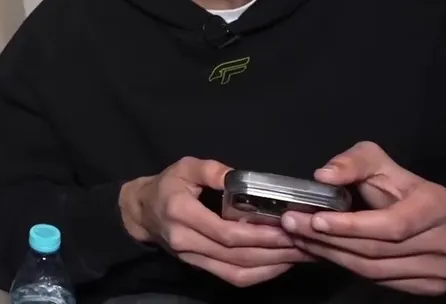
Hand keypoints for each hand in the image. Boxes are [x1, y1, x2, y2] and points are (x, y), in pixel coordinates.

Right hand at [119, 157, 313, 286]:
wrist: (142, 212)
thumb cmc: (167, 185)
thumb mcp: (185, 167)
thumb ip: (211, 170)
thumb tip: (237, 176)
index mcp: (182, 214)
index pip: (224, 232)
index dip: (257, 234)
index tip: (285, 228)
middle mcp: (186, 241)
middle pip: (236, 256)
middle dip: (273, 251)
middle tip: (304, 241)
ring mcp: (193, 259)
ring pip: (236, 272)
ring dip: (271, 266)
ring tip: (299, 254)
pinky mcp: (200, 267)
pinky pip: (232, 277)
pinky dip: (259, 275)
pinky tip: (280, 264)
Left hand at [280, 141, 445, 295]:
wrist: (417, 210)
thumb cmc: (395, 184)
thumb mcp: (374, 161)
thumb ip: (351, 163)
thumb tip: (324, 176)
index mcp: (441, 205)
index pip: (392, 224)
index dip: (352, 226)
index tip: (317, 220)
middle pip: (379, 250)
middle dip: (330, 240)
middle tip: (294, 226)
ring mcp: (444, 267)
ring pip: (376, 271)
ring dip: (332, 256)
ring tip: (302, 238)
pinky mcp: (432, 285)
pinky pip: (382, 283)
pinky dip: (348, 268)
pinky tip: (325, 252)